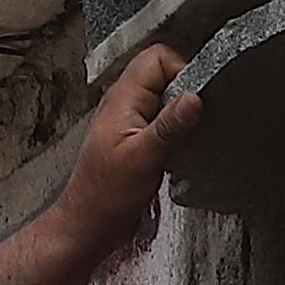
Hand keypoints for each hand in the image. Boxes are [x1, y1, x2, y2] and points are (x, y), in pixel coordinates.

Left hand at [46, 44, 198, 261]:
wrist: (89, 227)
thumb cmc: (104, 197)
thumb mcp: (143, 159)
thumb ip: (170, 127)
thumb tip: (195, 98)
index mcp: (121, 99)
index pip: (157, 57)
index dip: (182, 70)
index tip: (196, 99)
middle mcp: (125, 105)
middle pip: (165, 75)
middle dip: (186, 91)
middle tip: (195, 120)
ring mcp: (131, 122)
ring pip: (166, 99)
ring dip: (182, 113)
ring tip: (188, 136)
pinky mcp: (138, 140)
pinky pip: (164, 121)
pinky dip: (177, 130)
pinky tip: (181, 149)